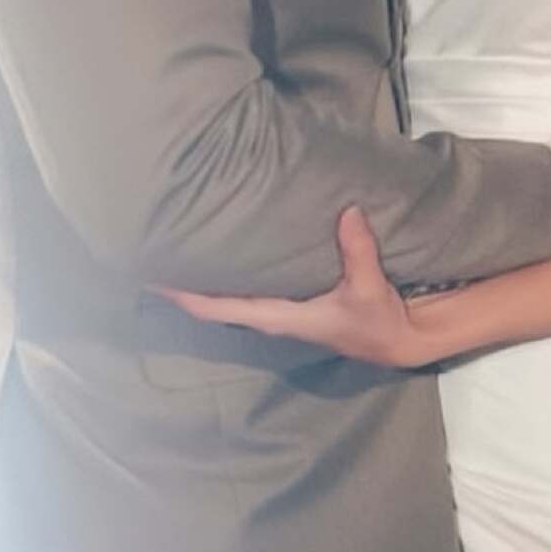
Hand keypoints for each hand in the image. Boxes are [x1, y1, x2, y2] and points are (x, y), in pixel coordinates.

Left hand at [151, 207, 433, 368]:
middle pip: (216, 301)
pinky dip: (238, 267)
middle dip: (188, 279)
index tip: (153, 278)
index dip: (184, 295)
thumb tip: (347, 211)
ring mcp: (282, 308)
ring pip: (233, 293)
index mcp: (279, 317)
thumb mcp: (368, 289)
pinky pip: (255, 283)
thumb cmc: (376, 323)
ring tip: (187, 238)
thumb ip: (357, 252)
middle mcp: (272, 315)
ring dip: (211, 273)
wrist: (397, 339)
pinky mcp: (296, 298)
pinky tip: (233, 243)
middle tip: (160, 244)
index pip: (219, 310)